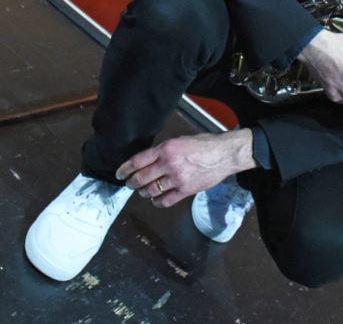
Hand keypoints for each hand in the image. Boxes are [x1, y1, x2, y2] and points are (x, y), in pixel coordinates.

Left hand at [115, 130, 255, 207]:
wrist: (223, 154)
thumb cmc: (203, 145)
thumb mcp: (179, 141)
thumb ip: (162, 151)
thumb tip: (147, 160)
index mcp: (166, 149)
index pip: (137, 161)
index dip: (124, 169)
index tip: (119, 173)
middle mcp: (169, 164)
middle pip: (140, 178)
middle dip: (131, 183)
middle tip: (129, 183)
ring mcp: (177, 179)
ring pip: (150, 191)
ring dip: (143, 193)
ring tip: (142, 191)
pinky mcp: (185, 190)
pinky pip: (164, 201)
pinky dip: (157, 202)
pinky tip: (155, 200)